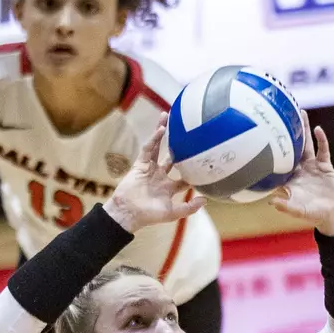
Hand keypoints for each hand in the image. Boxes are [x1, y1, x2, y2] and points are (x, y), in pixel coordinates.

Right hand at [104, 115, 206, 232]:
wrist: (128, 213)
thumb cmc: (149, 216)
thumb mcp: (173, 213)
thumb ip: (189, 207)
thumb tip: (206, 199)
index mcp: (168, 188)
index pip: (184, 177)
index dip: (193, 170)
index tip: (205, 160)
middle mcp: (160, 176)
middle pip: (171, 157)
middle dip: (178, 146)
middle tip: (187, 132)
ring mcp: (150, 169)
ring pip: (157, 148)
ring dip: (161, 132)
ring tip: (167, 117)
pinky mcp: (140, 164)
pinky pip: (148, 149)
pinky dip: (154, 139)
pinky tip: (161, 129)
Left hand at [268, 111, 333, 236]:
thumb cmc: (314, 215)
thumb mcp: (299, 211)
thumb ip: (286, 206)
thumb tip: (271, 202)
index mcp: (289, 181)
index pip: (277, 165)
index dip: (271, 154)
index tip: (263, 141)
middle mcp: (299, 171)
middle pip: (291, 150)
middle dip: (287, 135)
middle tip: (280, 118)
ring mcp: (312, 167)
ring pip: (306, 145)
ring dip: (304, 130)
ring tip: (301, 114)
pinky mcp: (325, 165)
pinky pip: (323, 149)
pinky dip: (321, 140)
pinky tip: (318, 129)